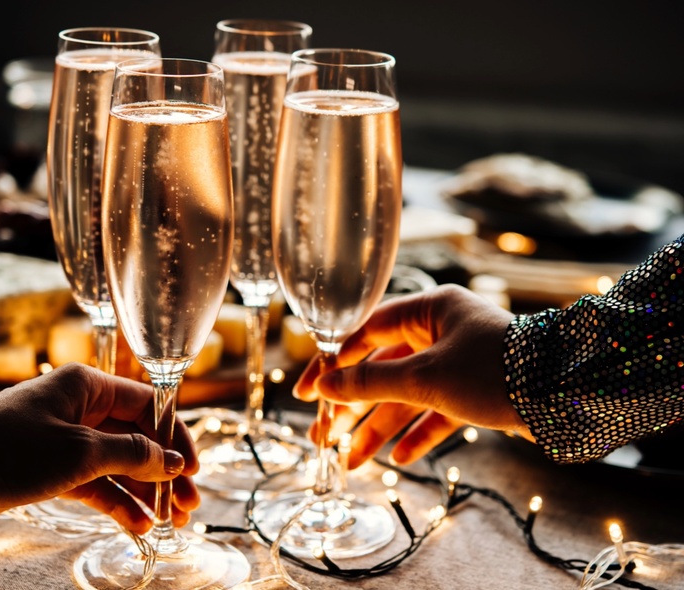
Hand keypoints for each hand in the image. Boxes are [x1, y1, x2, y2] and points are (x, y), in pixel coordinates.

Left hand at [0, 362, 198, 534]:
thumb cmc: (7, 449)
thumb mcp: (79, 452)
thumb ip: (131, 455)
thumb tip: (173, 461)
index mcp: (89, 387)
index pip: (150, 405)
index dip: (177, 436)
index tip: (195, 469)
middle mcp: (81, 409)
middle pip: (137, 437)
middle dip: (166, 470)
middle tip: (191, 504)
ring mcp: (64, 440)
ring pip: (118, 464)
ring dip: (145, 492)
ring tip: (173, 522)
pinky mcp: (48, 469)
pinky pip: (94, 484)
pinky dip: (115, 503)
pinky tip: (138, 527)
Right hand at [294, 284, 532, 466]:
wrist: (568, 395)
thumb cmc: (495, 370)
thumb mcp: (424, 377)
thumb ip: (370, 382)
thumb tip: (325, 387)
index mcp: (429, 309)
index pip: (364, 333)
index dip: (333, 364)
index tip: (309, 393)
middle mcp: (442, 331)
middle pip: (383, 370)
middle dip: (354, 407)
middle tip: (324, 436)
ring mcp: (460, 362)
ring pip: (408, 396)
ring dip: (380, 428)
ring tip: (353, 462)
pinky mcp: (477, 391)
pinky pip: (438, 412)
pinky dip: (418, 433)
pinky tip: (398, 458)